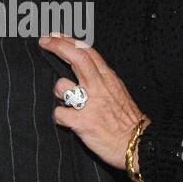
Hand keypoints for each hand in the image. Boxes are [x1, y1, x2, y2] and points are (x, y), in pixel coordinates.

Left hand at [39, 33, 145, 169]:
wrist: (138, 144)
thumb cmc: (127, 121)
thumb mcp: (118, 92)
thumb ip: (101, 80)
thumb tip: (83, 71)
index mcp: (108, 79)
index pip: (87, 51)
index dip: (69, 41)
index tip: (54, 37)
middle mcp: (99, 87)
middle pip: (76, 58)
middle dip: (57, 46)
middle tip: (44, 42)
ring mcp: (90, 104)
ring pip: (61, 85)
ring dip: (58, 92)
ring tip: (67, 101)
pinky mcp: (83, 122)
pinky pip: (59, 113)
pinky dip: (60, 117)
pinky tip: (68, 121)